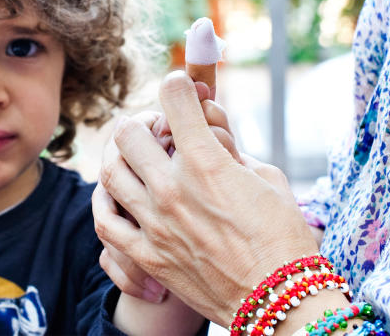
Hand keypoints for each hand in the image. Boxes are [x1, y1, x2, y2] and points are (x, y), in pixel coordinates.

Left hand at [94, 71, 318, 323]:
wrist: (279, 302)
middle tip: (156, 127)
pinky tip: (117, 193)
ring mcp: (155, 223)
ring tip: (134, 155)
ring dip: (120, 155)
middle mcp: (173, 188)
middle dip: (144, 121)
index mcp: (207, 163)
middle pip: (129, 132)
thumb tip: (208, 127)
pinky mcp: (146, 255)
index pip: (175, 100)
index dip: (178, 86)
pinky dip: (106, 200)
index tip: (181, 87)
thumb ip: (232, 147)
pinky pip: (106, 220)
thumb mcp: (268, 177)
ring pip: (110, 171)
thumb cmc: (283, 237)